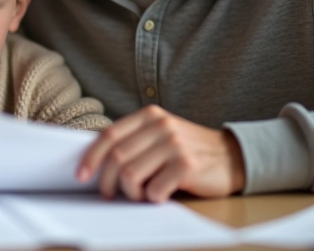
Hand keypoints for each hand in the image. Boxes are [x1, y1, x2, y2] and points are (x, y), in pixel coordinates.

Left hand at [77, 105, 244, 201]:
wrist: (233, 156)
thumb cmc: (189, 150)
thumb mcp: (161, 135)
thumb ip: (135, 140)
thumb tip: (97, 161)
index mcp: (150, 116)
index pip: (110, 135)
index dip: (91, 157)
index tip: (81, 175)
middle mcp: (161, 126)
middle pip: (117, 157)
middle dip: (106, 181)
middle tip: (107, 194)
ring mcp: (175, 145)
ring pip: (131, 174)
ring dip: (130, 192)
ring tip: (138, 195)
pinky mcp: (187, 165)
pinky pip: (154, 189)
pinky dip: (151, 198)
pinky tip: (160, 196)